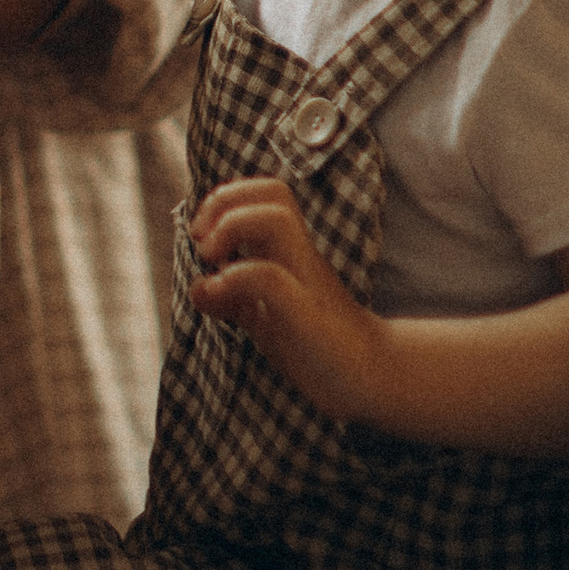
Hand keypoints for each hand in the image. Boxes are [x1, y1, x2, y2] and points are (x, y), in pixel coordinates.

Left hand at [186, 176, 386, 421]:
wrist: (370, 378)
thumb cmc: (318, 342)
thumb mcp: (265, 318)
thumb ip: (233, 299)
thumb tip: (198, 286)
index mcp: (289, 252)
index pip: (265, 193)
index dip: (225, 199)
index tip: (203, 237)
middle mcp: (299, 257)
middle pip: (273, 191)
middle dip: (225, 201)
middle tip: (204, 242)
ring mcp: (307, 281)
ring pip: (277, 219)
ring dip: (231, 226)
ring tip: (213, 258)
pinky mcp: (307, 315)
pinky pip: (272, 279)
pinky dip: (237, 277)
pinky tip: (221, 294)